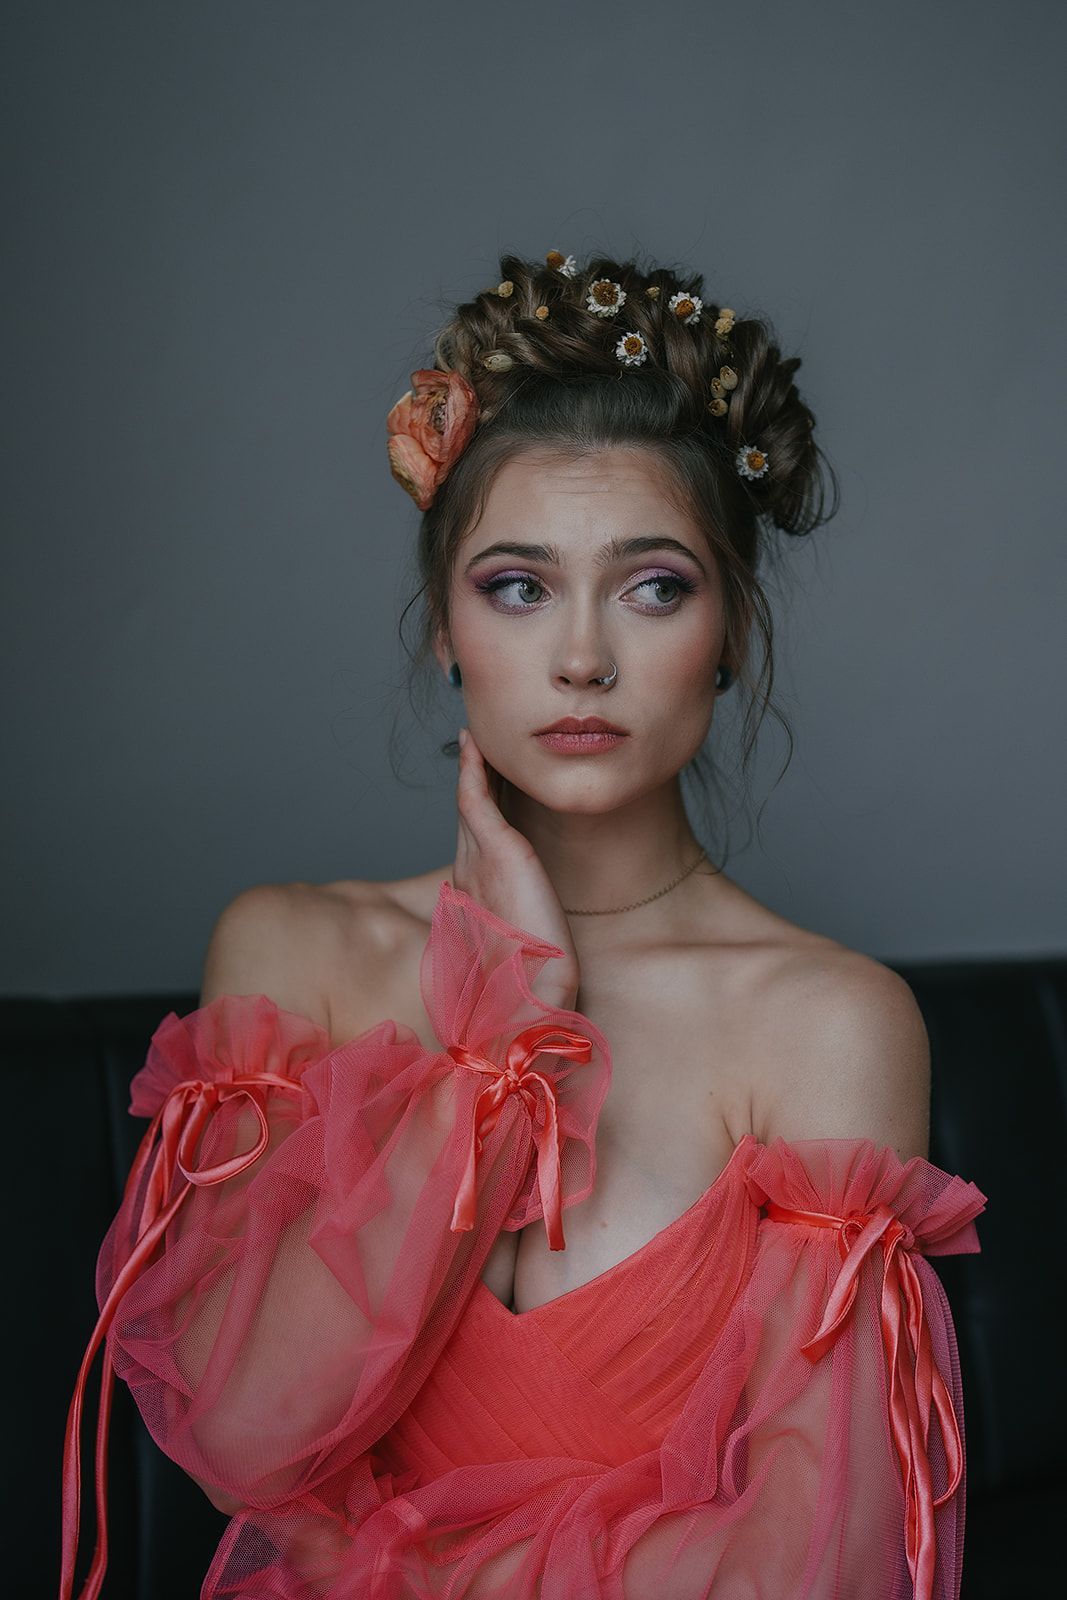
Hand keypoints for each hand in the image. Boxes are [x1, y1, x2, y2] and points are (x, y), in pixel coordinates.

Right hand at [452, 726, 580, 1011]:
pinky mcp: (496, 854)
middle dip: (472, 778)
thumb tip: (537, 918)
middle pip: (468, 814)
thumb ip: (525, 924)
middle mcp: (469, 874)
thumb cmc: (536, 979)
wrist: (537, 995)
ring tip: (474, 735)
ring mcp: (478, 862)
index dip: (477, 804)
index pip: (474, 838)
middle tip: (475, 742)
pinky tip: (475, 745)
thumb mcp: (530, 944)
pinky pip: (475, 799)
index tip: (483, 777)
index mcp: (474, 895)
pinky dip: (473, 770)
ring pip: (468, 801)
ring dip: (471, 766)